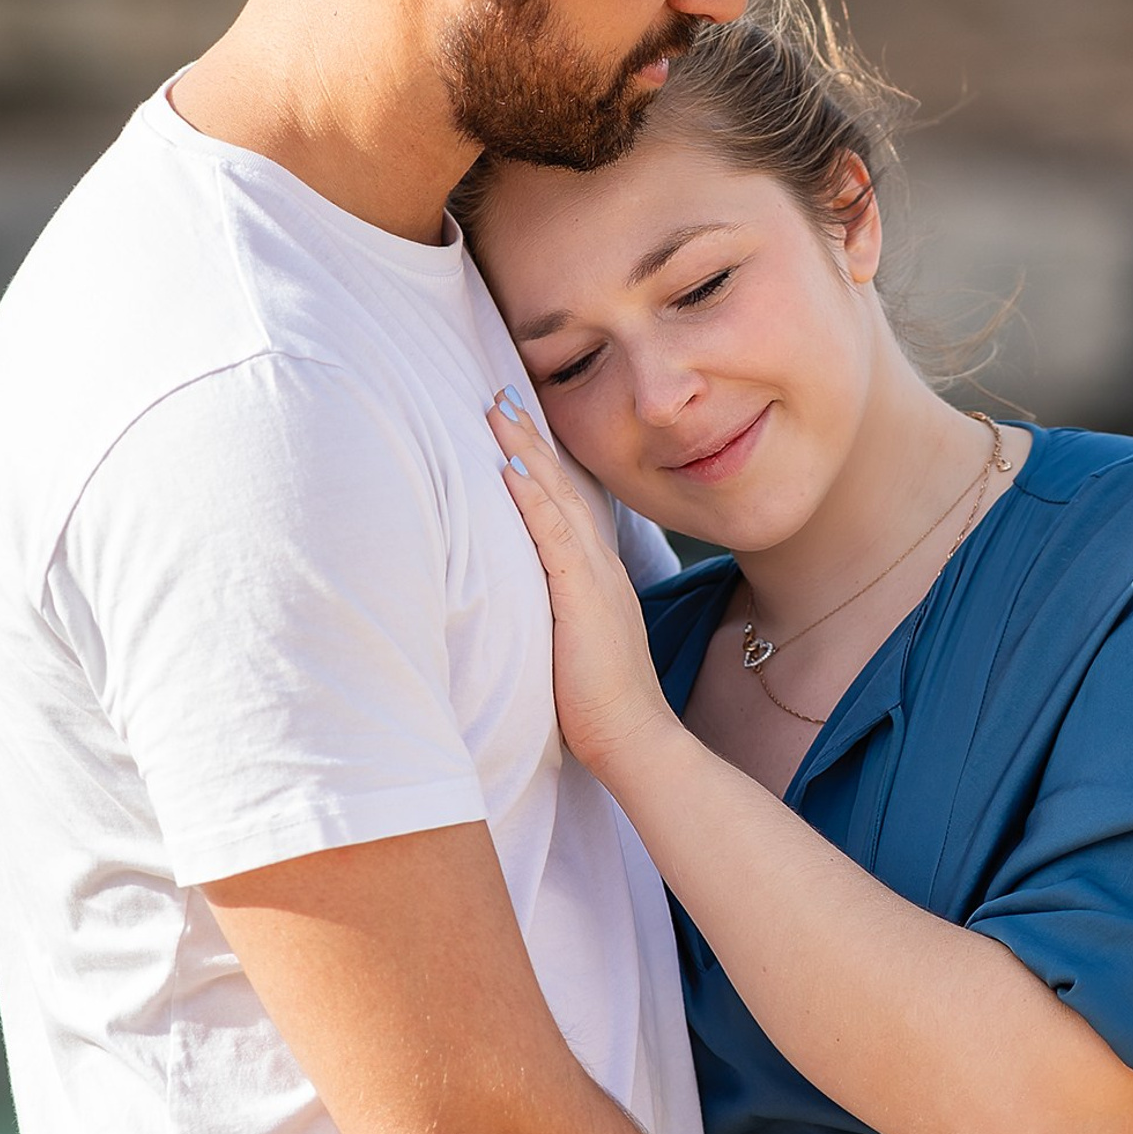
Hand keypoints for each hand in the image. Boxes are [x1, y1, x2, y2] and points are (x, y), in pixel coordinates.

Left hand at [490, 388, 678, 779]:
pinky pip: (555, 538)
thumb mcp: (577, 641)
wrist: (636, 739)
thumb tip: (534, 602)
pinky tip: (510, 470)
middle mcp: (599, 566)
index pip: (567, 505)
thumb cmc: (601, 703)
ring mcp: (593, 579)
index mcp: (596, 575)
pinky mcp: (583, 599)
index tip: (516, 424)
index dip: (541, 461)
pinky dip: (532, 500)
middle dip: (530, 438)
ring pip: (557, 500)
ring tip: (497, 411)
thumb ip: (560, 610)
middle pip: (562, 487)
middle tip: (500, 394)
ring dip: (525, 452)